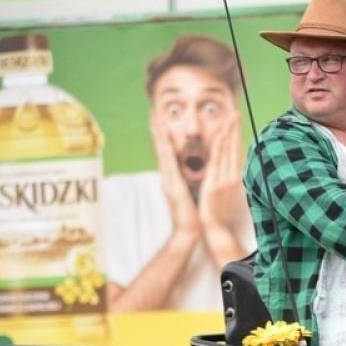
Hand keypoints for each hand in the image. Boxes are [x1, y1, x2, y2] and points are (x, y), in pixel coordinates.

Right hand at [151, 117, 200, 237]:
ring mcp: (168, 181)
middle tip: (153, 113)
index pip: (167, 154)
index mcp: (172, 179)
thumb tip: (192, 172)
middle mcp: (167, 177)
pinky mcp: (172, 185)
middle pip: (160, 150)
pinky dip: (165, 149)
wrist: (188, 232)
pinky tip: (163, 138)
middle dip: (156, 132)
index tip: (161, 122)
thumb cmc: (192, 215)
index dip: (163, 138)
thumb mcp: (190, 193)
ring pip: (162, 153)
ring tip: (155, 118)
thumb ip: (188, 182)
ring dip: (158, 136)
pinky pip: (169, 163)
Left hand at [197, 113, 247, 238]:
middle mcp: (233, 175)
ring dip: (230, 131)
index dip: (236, 137)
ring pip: (228, 150)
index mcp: (234, 178)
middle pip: (235, 148)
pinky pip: (219, 159)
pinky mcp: (218, 181)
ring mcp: (226, 178)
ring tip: (232, 116)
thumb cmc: (220, 214)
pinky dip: (221, 144)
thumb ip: (228, 181)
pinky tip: (222, 132)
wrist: (216, 228)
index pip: (236, 153)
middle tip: (237, 112)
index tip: (236, 124)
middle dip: (236, 129)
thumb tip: (231, 174)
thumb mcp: (227, 195)